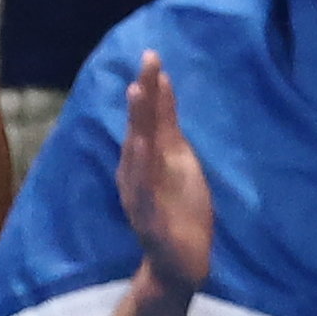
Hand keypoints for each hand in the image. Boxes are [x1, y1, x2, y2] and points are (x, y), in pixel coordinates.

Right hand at [116, 51, 212, 298]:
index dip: (151, 87)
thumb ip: (169, 126)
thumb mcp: (179, 159)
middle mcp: (137, 170)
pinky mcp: (148, 214)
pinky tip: (141, 145)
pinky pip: (143, 186)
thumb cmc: (179, 206)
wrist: (179, 260)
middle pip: (140, 125)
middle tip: (148, 60)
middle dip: (143, 93)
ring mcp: (140, 191)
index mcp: (146, 157)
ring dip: (137, 122)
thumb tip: (163, 88)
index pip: (149, 116)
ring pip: (137, 151)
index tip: (154, 55)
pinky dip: (141, 165)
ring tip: (137, 92)